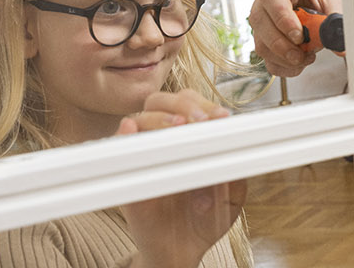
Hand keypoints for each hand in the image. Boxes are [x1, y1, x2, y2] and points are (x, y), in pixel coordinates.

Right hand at [118, 91, 245, 267]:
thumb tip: (235, 148)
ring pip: (140, 117)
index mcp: (189, 139)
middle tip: (200, 120)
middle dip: (183, 104)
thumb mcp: (232, 195)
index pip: (191, 104)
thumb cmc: (205, 220)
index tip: (221, 117)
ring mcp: (143, 156)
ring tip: (179, 127)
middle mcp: (163, 142)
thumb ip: (236, 171)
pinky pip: (117, 148)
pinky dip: (124, 134)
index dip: (205, 104)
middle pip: (162, 101)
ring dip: (160, 117)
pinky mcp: (125, 174)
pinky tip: (134, 130)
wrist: (182, 253)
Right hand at [249, 0, 342, 76]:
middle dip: (283, 45)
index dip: (282, 18)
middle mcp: (267, 0)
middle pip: (260, 23)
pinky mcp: (264, 39)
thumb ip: (336, 21)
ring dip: (284, 58)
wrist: (324, 2)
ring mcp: (262, 20)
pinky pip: (267, 59)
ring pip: (261, 45)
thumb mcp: (335, 1)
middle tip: (302, 54)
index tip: (299, 36)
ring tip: (306, 56)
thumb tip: (339, 47)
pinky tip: (300, 62)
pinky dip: (284, 67)